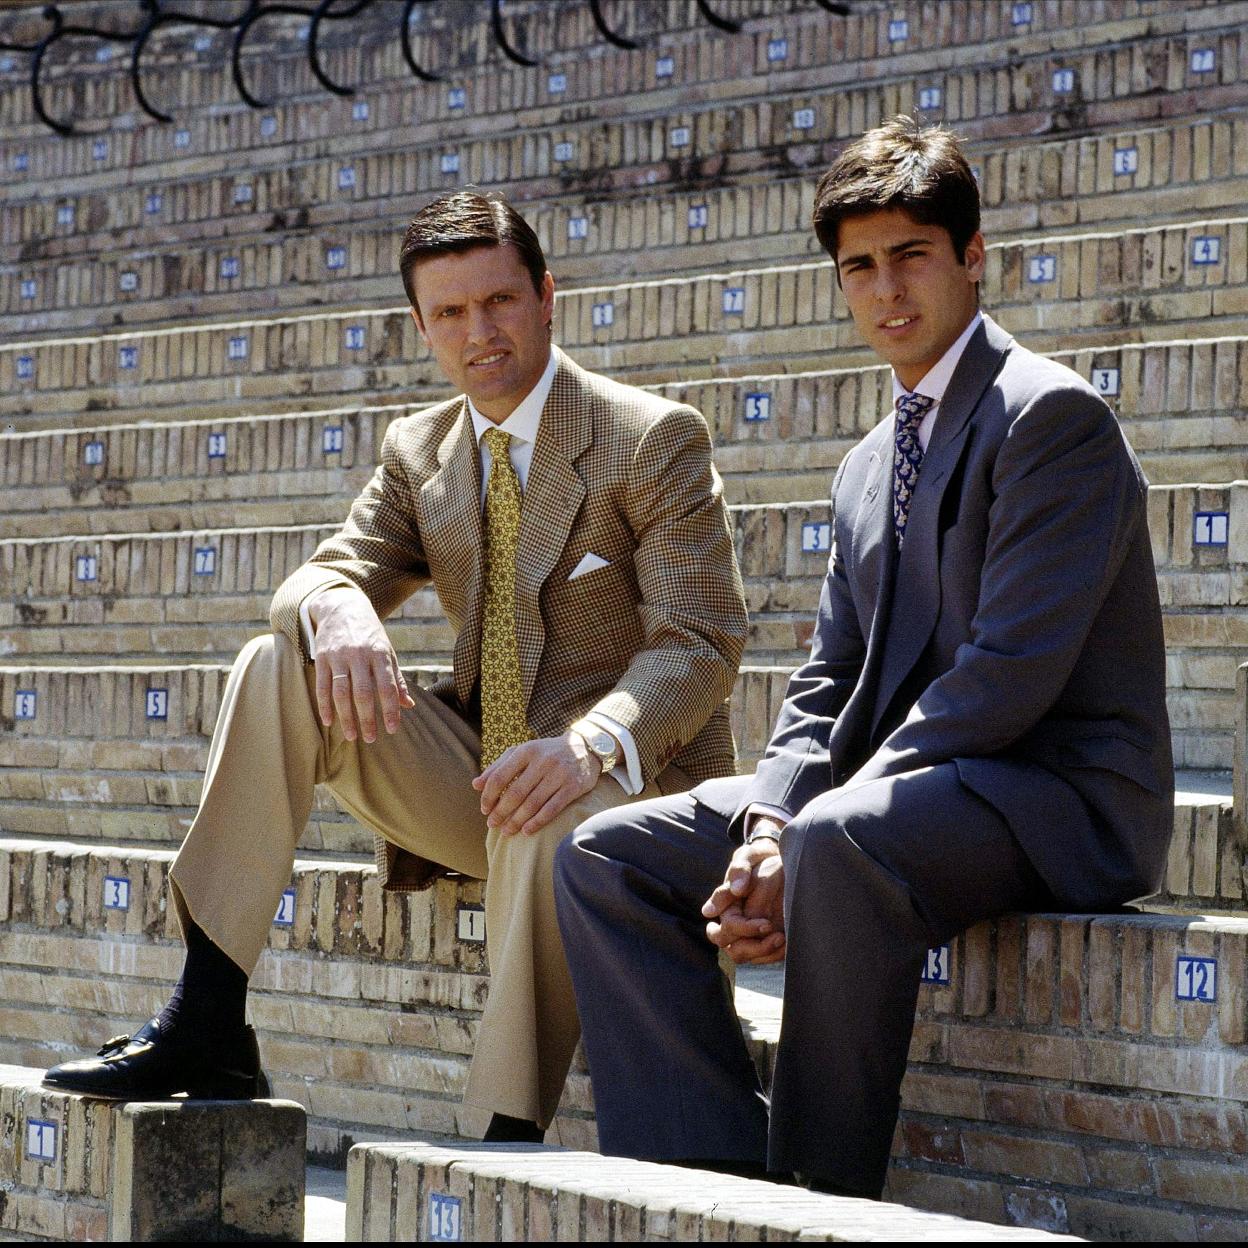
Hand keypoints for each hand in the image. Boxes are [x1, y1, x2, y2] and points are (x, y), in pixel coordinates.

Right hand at [310, 588, 414, 742]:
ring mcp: (339, 656)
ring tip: (351, 736)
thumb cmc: (370, 635)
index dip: (390, 709)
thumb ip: (396, 679)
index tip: (392, 729)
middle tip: (371, 739)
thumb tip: (408, 705)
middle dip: (367, 718)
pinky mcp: (322, 658)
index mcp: (380, 655)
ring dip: (346, 717)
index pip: (387, 687)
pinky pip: (322, 686)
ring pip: (341, 692)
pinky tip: (329, 721)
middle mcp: (360, 656)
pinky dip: (325, 706)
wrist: (343, 607)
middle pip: (363, 693)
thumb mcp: (388, 652)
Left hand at [472, 733, 602, 836]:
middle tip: (492, 824)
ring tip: (506, 831)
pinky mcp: (573, 787)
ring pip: (532, 803)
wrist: (585, 748)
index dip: (489, 795)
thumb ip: (498, 767)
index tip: (484, 809)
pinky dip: (537, 822)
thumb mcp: (523, 752)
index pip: (500, 776)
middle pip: (515, 793)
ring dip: (516, 820)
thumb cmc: (546, 753)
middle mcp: (542, 761)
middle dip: (501, 812)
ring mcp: (559, 774)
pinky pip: (552, 809)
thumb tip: (475, 785)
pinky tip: (526, 830)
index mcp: (526, 751)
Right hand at [702, 837, 785, 964]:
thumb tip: (736, 890)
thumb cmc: (758, 857)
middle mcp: (734, 922)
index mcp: (726, 906)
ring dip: (766, 953)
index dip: (746, 930)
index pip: (728, 929)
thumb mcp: (748, 856)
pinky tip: (788, 941)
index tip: (767, 923)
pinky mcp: (763, 937)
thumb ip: (739, 870)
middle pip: (734, 950)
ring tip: (783, 939)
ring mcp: (748, 932)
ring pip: (746, 957)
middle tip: (777, 936)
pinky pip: (763, 957)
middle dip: (756, 948)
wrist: (778, 860)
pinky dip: (776, 954)